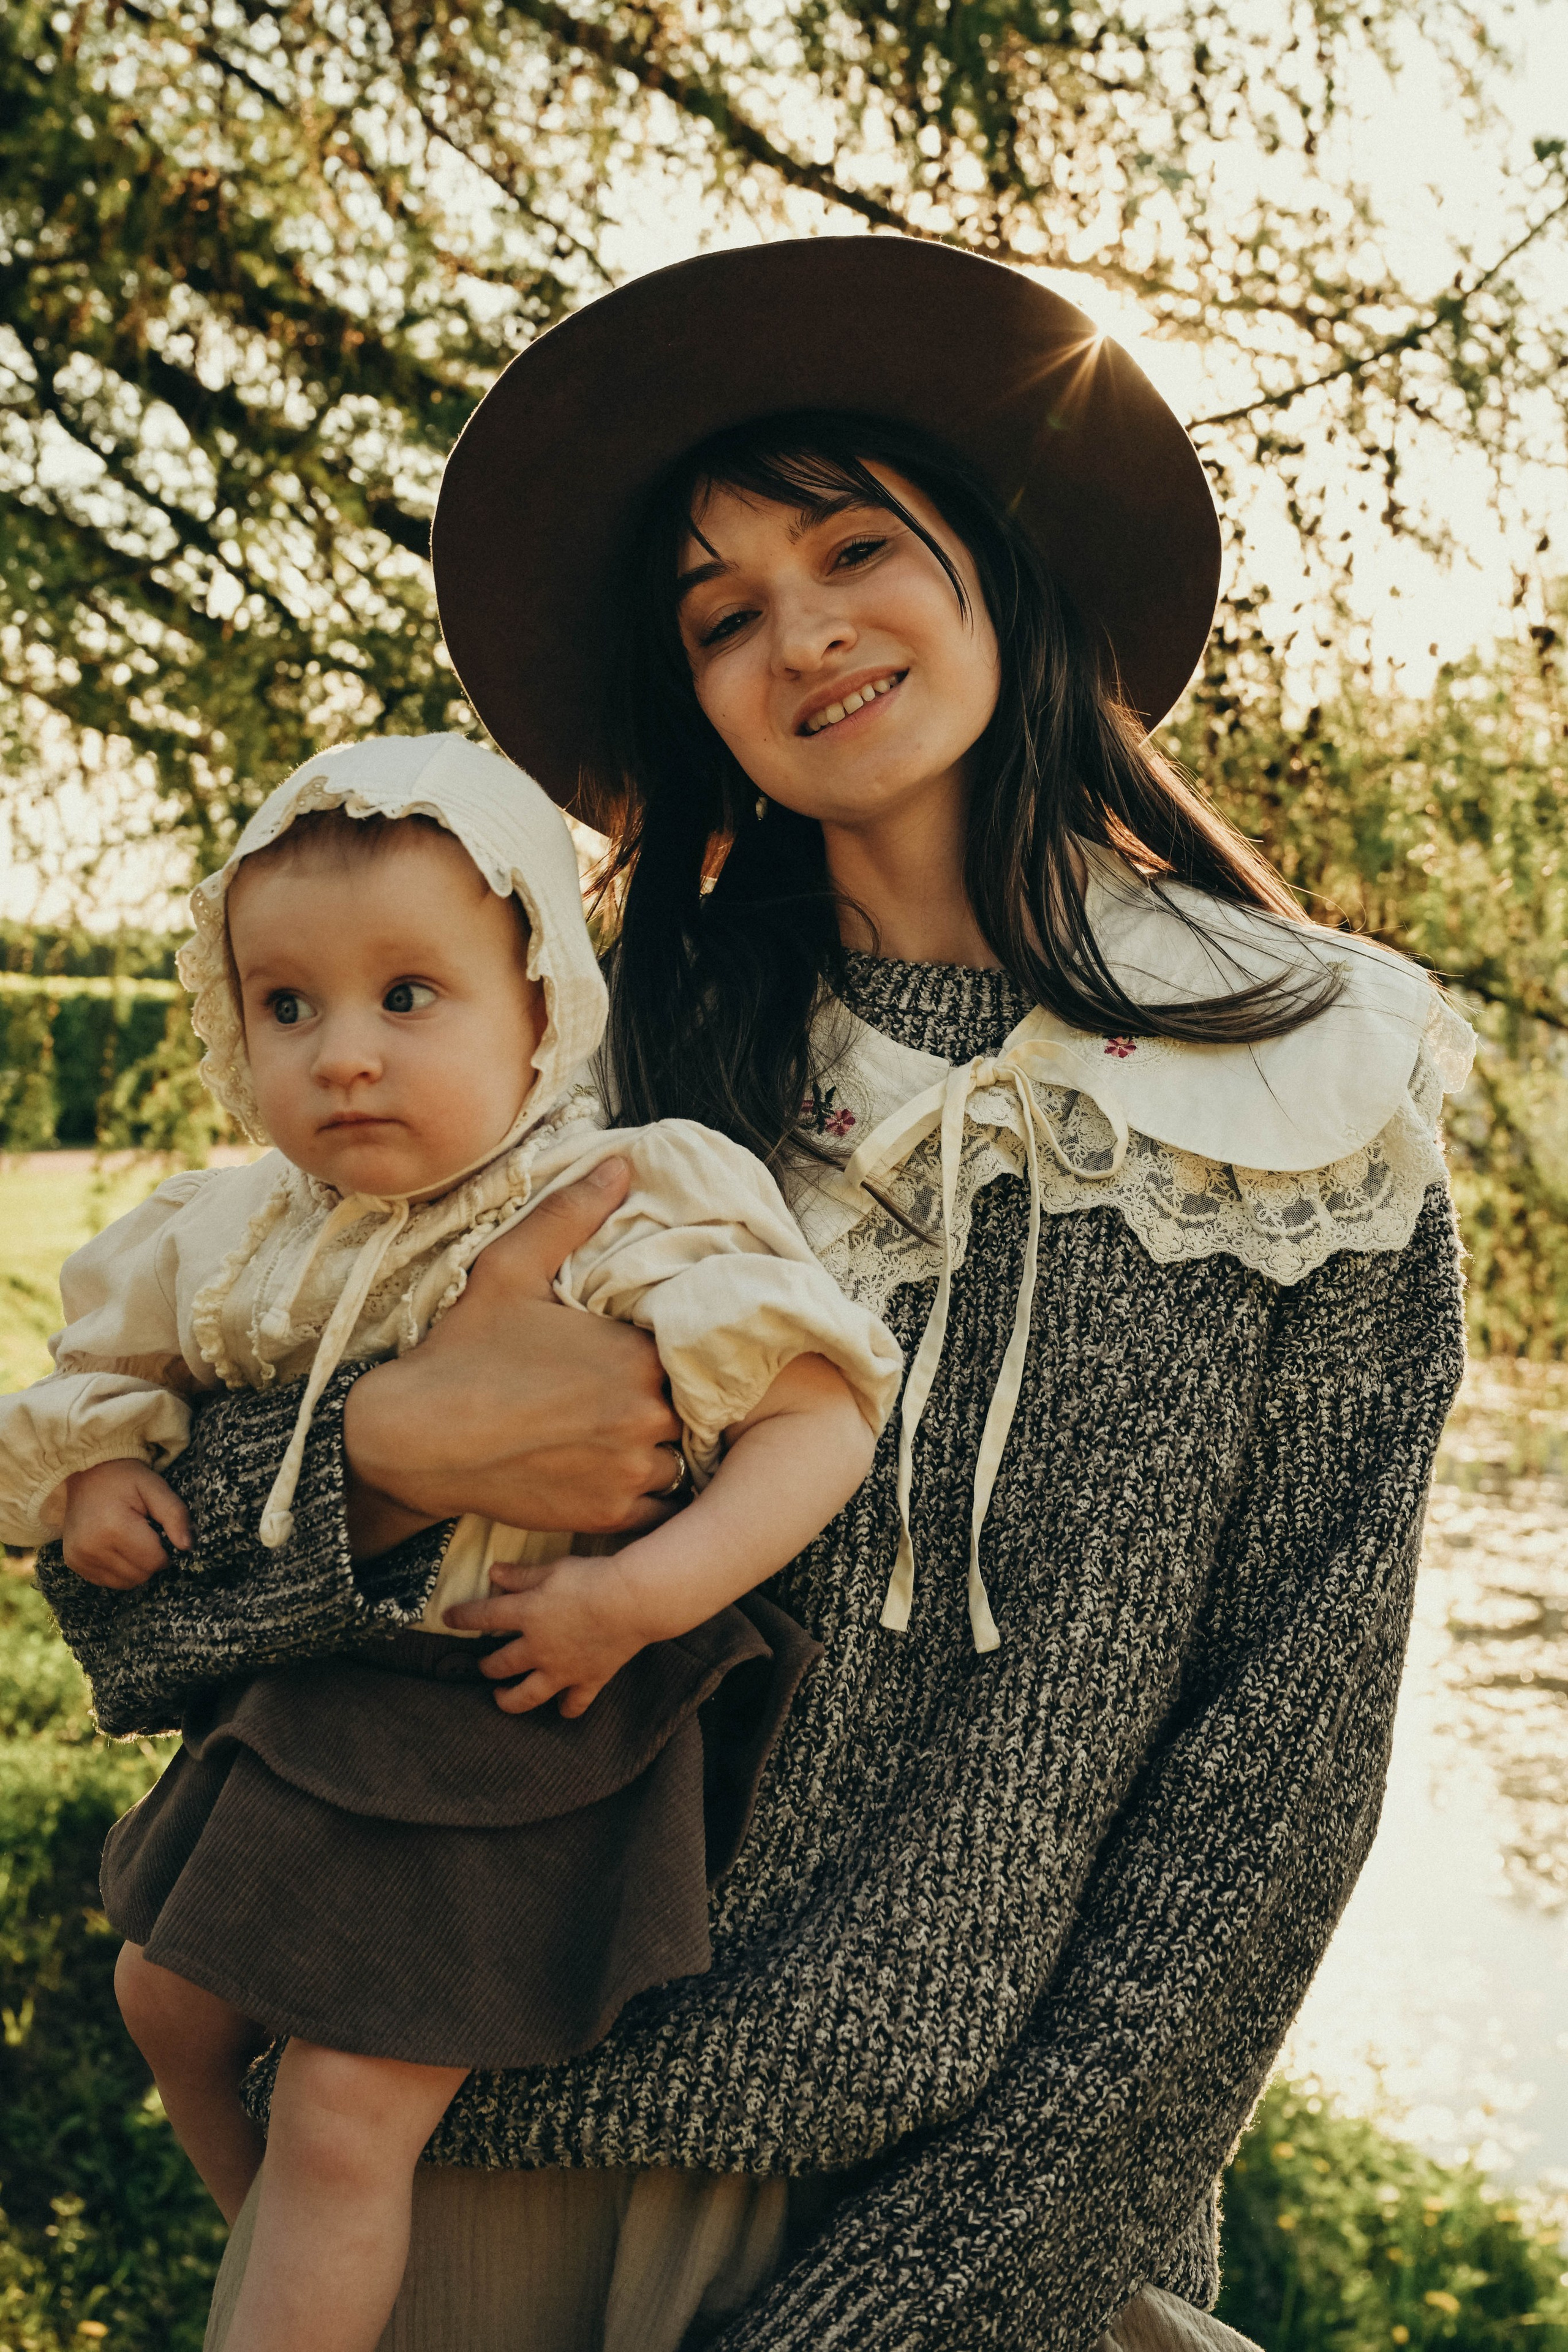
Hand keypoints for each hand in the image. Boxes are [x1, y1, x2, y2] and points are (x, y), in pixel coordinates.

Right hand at [62, 1458, 190, 1588]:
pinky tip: (117, 1547)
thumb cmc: (124, 1480)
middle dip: (150, 1559)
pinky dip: (119, 1570)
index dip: (165, 1551)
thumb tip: (187, 1546)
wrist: (87, 1474)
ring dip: (136, 1567)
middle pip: (140, 1575)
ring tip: (130, 1540)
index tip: (159, 1533)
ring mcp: (79, 1558)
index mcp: (113, 1527)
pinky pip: (108, 1581)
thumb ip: (175, 1514)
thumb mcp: (155, 1487)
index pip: (153, 1561)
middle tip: (144, 1534)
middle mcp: (91, 1547)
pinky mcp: (74, 1563)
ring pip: (125, 1583)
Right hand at [341, 1156, 682, 1556]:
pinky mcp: (608, 1515)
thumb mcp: (509, 1268)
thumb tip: (619, 1163)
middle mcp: (645, 1416)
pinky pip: (659, 1506)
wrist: (411, 1441)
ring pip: (681, 1457)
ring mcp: (628, 1471)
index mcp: (634, 1355)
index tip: (645, 1347)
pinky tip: (612, 1467)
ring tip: (623, 1428)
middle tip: (634, 1388)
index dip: (672, 1348)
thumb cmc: (462, 1351)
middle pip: (692, 1404)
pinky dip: (645, 1491)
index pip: (691, 1348)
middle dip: (670, 1396)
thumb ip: (570, 1214)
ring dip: (663, 1445)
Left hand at [445, 1550, 657, 1717]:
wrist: (632, 1602)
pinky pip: (574, 1704)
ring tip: (502, 1697)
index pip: (483, 1616)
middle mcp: (537, 1648)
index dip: (462, 1617)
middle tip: (483, 1667)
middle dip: (486, 1667)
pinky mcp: (588, 1680)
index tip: (447, 1618)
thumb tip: (492, 1572)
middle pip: (500, 1664)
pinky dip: (567, 1708)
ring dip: (509, 1699)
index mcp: (526, 1614)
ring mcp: (561, 1669)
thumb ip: (521, 1575)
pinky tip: (561, 1708)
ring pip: (526, 1695)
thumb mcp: (553, 1569)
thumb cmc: (593, 1578)